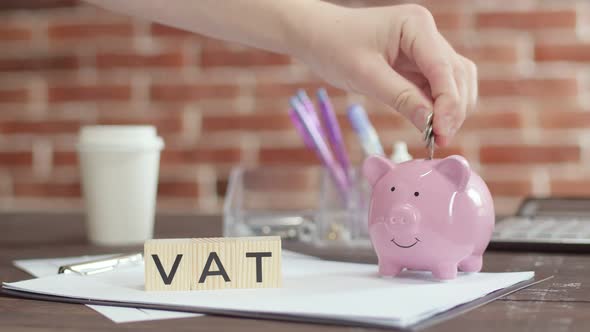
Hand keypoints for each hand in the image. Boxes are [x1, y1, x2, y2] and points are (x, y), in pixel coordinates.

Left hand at [293, 4, 476, 146]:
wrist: (317, 36)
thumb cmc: (334, 47)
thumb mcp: (365, 75)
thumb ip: (400, 98)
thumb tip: (430, 125)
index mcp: (415, 25)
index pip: (443, 68)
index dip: (448, 103)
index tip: (442, 132)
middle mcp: (427, 33)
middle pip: (457, 75)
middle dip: (453, 109)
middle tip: (440, 141)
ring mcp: (425, 48)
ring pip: (454, 82)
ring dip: (450, 109)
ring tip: (436, 137)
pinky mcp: (419, 64)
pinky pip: (438, 87)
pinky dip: (438, 107)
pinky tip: (430, 127)